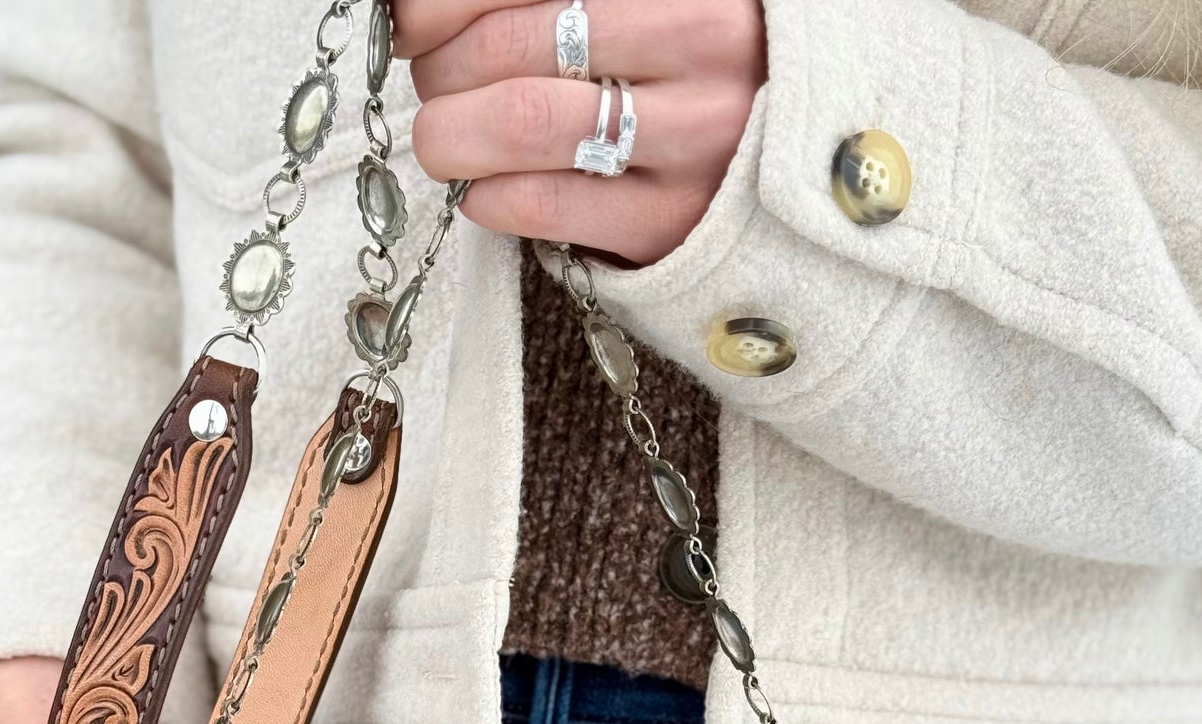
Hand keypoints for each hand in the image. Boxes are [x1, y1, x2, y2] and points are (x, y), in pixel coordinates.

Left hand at [398, 0, 764, 265]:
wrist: (791, 167)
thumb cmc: (695, 76)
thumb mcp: (646, 9)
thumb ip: (553, 0)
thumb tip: (425, 12)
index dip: (442, 2)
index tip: (410, 21)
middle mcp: (697, 43)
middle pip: (506, 45)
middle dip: (439, 69)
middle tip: (435, 84)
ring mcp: (690, 139)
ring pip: (516, 122)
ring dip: (449, 134)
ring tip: (446, 138)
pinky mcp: (668, 223)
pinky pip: (537, 204)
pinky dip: (485, 196)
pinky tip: (487, 189)